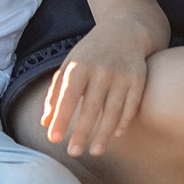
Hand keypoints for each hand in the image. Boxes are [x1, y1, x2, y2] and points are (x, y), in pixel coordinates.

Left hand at [39, 20, 160, 156]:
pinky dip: (124, 121)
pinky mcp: (138, 79)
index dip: (61, 118)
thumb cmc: (90, 53)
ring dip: (104, 133)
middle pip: (91, 107)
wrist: (124, 31)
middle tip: (73, 153)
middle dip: (82, 132)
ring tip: (95, 151)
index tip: (54, 139)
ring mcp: (122, 75)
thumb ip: (55, 94)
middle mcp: (101, 70)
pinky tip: (116, 135)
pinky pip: (132, 106)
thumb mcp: (69, 66)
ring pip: (113, 110)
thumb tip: (45, 123)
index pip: (68, 97)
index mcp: (79, 66)